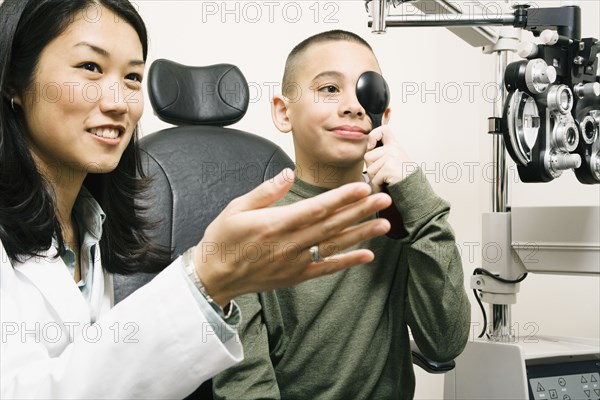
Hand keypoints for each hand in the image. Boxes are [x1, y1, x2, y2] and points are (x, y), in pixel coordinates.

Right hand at [193, 169, 391, 305]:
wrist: (214, 276)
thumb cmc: (223, 239)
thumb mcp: (236, 208)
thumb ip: (265, 191)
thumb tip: (288, 174)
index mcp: (275, 224)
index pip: (316, 208)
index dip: (341, 198)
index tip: (361, 187)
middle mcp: (289, 244)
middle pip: (332, 225)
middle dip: (360, 211)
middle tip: (384, 199)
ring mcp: (295, 262)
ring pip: (334, 246)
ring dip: (361, 234)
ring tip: (384, 224)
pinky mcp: (296, 275)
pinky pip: (326, 268)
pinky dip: (347, 263)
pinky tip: (367, 256)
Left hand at [364, 125, 412, 189]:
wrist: (416, 189)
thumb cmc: (403, 177)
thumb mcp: (394, 160)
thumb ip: (382, 153)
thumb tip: (368, 147)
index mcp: (395, 146)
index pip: (383, 130)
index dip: (373, 135)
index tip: (371, 146)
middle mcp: (394, 149)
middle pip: (368, 156)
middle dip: (372, 168)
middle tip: (384, 173)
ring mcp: (392, 157)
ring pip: (370, 169)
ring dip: (375, 179)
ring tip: (387, 179)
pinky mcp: (390, 168)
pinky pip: (374, 179)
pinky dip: (378, 186)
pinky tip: (388, 185)